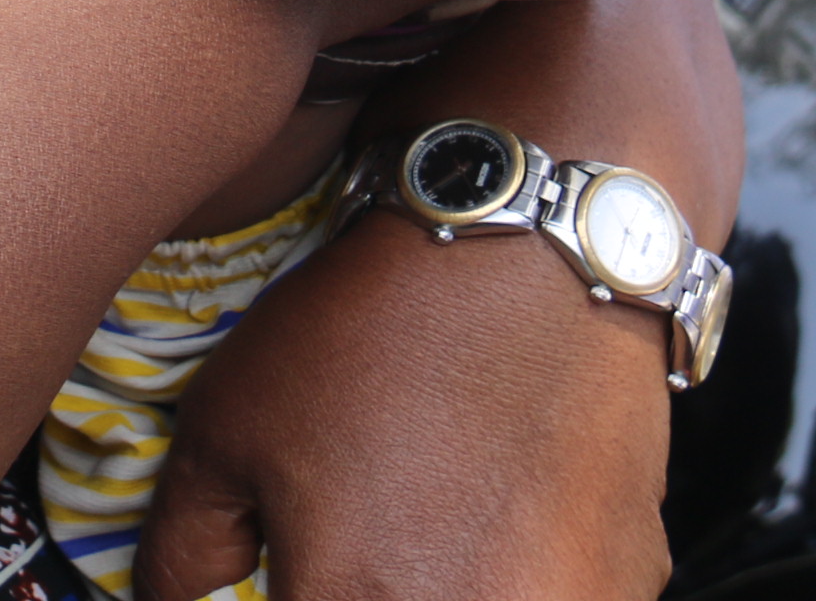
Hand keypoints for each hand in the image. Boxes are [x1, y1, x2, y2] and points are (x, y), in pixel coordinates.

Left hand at [133, 210, 675, 599]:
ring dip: (435, 587)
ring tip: (424, 523)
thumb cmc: (377, 329)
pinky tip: (493, 518)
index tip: (283, 575)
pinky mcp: (631, 583)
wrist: (532, 248)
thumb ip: (184, 550)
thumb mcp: (221, 429)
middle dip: (352, 590)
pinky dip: (514, 579)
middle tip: (347, 542)